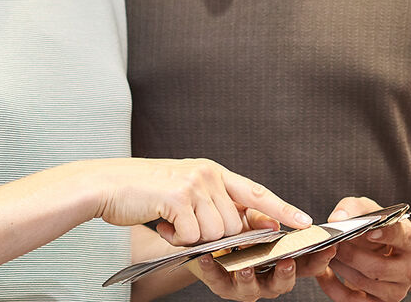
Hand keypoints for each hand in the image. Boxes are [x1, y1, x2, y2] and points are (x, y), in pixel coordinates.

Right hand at [90, 158, 310, 245]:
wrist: (107, 184)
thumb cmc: (144, 193)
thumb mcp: (185, 190)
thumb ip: (212, 203)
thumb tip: (241, 227)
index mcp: (213, 171)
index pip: (255, 192)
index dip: (281, 207)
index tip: (304, 220)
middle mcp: (208, 174)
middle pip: (234, 224)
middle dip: (213, 237)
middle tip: (184, 227)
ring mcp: (194, 184)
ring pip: (216, 233)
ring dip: (193, 239)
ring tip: (171, 223)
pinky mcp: (178, 197)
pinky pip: (194, 237)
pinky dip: (177, 240)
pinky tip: (162, 225)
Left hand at [186, 210, 334, 299]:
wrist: (201, 232)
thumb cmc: (233, 222)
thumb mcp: (248, 212)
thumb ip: (261, 217)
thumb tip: (274, 225)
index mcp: (282, 259)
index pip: (307, 264)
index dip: (320, 258)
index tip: (329, 247)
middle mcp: (267, 276)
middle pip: (283, 283)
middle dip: (286, 274)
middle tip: (286, 262)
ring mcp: (245, 285)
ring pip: (252, 289)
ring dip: (250, 278)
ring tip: (245, 267)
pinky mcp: (220, 284)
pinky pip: (217, 280)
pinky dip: (212, 270)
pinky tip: (207, 258)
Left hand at [317, 196, 410, 301]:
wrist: (391, 251)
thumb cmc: (380, 227)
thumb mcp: (371, 210)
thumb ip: (354, 208)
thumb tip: (337, 219)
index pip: (402, 238)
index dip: (386, 235)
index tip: (369, 231)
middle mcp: (410, 269)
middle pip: (378, 268)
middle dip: (350, 255)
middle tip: (332, 243)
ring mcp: (398, 290)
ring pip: (363, 283)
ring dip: (340, 268)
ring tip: (327, 254)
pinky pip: (352, 300)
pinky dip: (333, 287)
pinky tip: (324, 273)